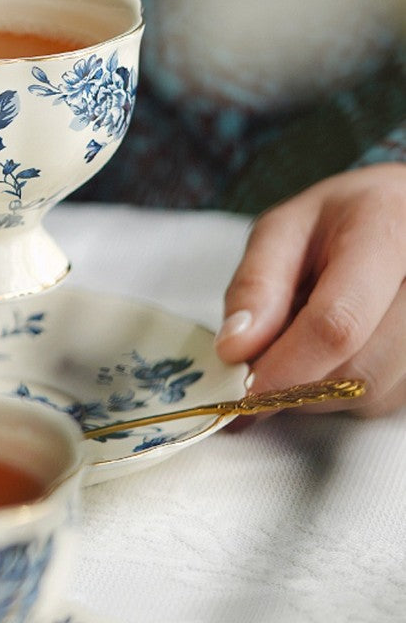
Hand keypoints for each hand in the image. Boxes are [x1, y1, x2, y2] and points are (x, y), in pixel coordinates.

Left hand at [214, 164, 405, 417]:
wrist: (403, 221)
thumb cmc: (340, 223)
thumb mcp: (283, 231)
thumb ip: (256, 285)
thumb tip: (233, 351)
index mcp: (387, 233)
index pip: (337, 324)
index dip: (283, 368)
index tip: (241, 388)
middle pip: (354, 371)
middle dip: (295, 378)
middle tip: (272, 348)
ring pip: (368, 394)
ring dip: (319, 386)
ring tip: (312, 335)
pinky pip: (381, 400)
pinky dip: (345, 389)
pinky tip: (343, 349)